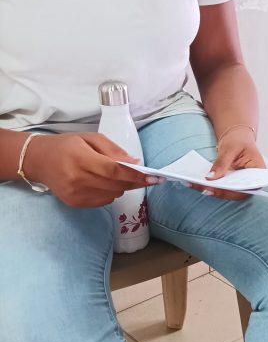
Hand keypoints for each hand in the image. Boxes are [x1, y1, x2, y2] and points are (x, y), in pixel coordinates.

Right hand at [23, 133, 158, 207]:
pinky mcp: (74, 203)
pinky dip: (110, 192)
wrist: (38, 160)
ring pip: (113, 195)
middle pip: (116, 185)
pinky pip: (103, 201)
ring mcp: (75, 194)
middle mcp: (76, 179)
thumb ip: (114, 151)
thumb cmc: (67, 146)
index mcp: (80, 159)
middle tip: (147, 177)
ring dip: (122, 186)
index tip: (154, 177)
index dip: (136, 175)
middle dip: (134, 182)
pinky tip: (103, 182)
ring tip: (115, 175)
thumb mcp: (90, 138)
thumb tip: (135, 163)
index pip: (114, 171)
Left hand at [191, 128, 264, 200]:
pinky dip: (208, 185)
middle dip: (219, 191)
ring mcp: (239, 183)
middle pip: (235, 192)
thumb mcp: (230, 148)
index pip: (247, 187)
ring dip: (210, 190)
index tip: (218, 189)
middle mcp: (250, 181)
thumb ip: (222, 163)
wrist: (237, 137)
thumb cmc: (239, 140)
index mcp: (258, 172)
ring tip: (195, 185)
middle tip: (203, 188)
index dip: (233, 191)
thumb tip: (210, 178)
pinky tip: (195, 183)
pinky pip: (220, 187)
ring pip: (226, 192)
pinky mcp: (229, 183)